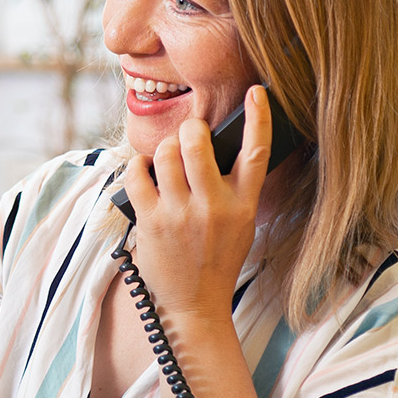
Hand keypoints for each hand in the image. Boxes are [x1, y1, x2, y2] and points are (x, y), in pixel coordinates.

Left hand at [120, 84, 271, 322]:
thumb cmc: (217, 261)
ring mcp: (180, 215)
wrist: (195, 306)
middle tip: (189, 135)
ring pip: (166, 154)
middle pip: (198, 144)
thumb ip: (235, 190)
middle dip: (190, 129)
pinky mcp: (151, 222)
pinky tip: (144, 170)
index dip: (260, 117)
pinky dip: (138, 166)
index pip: (257, 153)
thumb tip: (221, 148)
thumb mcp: (242, 226)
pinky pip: (137, 175)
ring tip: (166, 159)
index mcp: (243, 205)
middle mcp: (214, 207)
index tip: (256, 91)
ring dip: (164, 148)